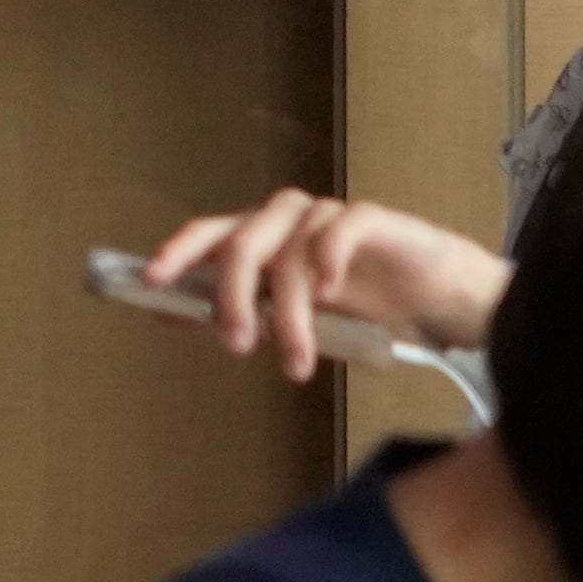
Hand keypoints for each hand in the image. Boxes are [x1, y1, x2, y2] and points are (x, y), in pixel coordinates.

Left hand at [132, 188, 507, 379]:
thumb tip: (165, 312)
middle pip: (244, 244)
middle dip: (234, 298)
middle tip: (238, 346)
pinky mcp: (371, 219)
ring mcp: (327, 216)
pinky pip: (341, 227)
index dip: (177, 252)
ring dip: (291, 315)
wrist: (433, 294)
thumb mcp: (285, 313)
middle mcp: (286, 220)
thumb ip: (231, 308)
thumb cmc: (354, 301)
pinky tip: (328, 292)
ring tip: (299, 365)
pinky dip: (328, 257)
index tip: (149, 280)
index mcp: (259, 237)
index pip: (208, 234)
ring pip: (292, 255)